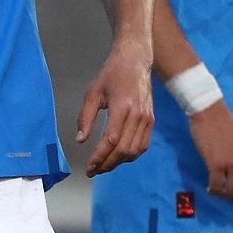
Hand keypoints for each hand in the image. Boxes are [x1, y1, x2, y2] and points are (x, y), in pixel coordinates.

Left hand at [77, 44, 153, 175]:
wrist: (135, 61)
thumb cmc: (111, 74)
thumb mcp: (92, 93)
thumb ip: (85, 117)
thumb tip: (80, 140)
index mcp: (122, 107)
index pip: (110, 140)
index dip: (99, 157)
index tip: (89, 167)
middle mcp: (138, 116)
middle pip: (123, 149)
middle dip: (107, 164)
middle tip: (93, 171)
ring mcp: (147, 119)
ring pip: (135, 150)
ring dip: (119, 162)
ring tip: (104, 166)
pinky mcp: (152, 121)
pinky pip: (143, 144)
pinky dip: (132, 155)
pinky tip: (119, 157)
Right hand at [189, 101, 232, 201]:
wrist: (211, 114)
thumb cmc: (229, 127)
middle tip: (230, 198)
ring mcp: (232, 164)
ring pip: (232, 191)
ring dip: (225, 196)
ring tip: (219, 192)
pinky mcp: (215, 164)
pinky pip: (216, 185)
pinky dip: (214, 191)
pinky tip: (210, 188)